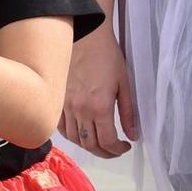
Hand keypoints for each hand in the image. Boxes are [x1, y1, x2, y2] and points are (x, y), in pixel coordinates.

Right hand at [60, 29, 137, 157]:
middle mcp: (80, 109)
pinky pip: (62, 126)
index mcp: (100, 106)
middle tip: (114, 149)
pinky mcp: (58, 99)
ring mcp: (66, 105)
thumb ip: (128, 113)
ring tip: (99, 141)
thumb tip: (133, 135)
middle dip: (105, 152)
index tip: (125, 146)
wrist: (86, 38)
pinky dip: (72, 135)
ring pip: (75, 138)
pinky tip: (82, 131)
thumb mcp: (124, 85)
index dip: (118, 150)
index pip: (107, 141)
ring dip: (88, 145)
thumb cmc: (108, 58)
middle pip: (90, 144)